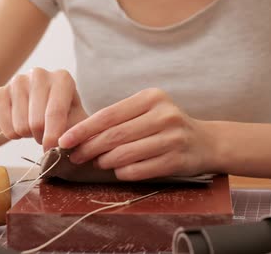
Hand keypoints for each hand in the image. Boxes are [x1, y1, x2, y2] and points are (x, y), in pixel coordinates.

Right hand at [0, 68, 86, 149]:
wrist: (37, 109)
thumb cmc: (64, 116)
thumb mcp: (76, 121)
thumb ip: (77, 132)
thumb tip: (66, 146)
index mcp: (62, 78)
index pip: (56, 113)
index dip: (53, 137)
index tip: (52, 151)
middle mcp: (40, 74)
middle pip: (37, 121)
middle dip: (41, 137)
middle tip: (45, 136)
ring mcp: (18, 81)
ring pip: (20, 126)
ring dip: (28, 134)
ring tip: (35, 127)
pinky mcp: (0, 91)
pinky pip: (4, 124)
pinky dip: (12, 133)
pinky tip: (20, 124)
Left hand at [58, 88, 218, 180]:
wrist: (206, 142)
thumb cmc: (167, 126)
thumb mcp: (148, 111)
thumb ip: (120, 118)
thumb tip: (80, 135)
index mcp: (151, 98)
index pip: (109, 115)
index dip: (83, 129)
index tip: (64, 140)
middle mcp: (164, 114)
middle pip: (115, 135)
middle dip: (89, 148)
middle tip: (74, 156)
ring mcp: (172, 138)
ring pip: (125, 154)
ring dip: (105, 162)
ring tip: (96, 163)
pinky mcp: (177, 160)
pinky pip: (140, 170)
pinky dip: (123, 172)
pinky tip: (118, 171)